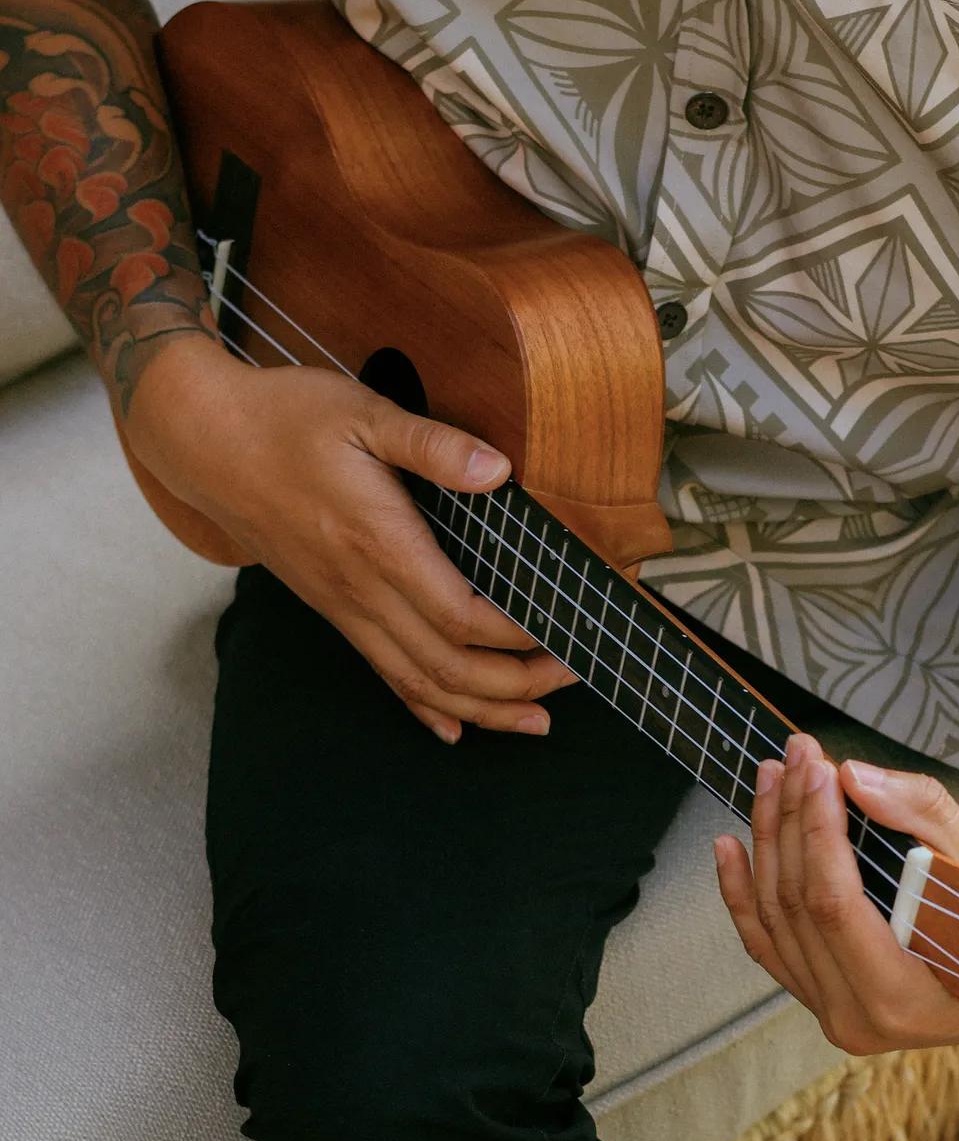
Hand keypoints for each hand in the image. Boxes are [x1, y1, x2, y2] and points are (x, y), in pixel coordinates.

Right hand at [126, 334, 576, 740]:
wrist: (204, 443)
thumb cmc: (285, 419)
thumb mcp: (363, 412)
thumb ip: (434, 445)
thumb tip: (497, 470)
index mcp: (378, 543)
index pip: (463, 616)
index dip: (520, 637)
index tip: (567, 632)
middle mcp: (361, 590)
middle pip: (449, 666)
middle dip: (517, 685)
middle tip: (572, 677)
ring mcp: (344, 607)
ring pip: (420, 683)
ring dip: (483, 709)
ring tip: (535, 721)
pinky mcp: (334, 610)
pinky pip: (384, 674)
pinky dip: (424, 707)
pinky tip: (454, 729)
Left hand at [714, 734, 958, 1053]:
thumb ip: (922, 819)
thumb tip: (854, 777)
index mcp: (898, 996)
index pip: (832, 900)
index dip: (818, 824)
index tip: (819, 766)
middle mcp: (856, 1017)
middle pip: (795, 903)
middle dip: (791, 817)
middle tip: (797, 756)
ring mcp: (834, 1014)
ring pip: (773, 918)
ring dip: (767, 840)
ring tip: (771, 781)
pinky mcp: (824, 1000)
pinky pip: (766, 945)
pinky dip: (742, 893)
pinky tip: (730, 846)